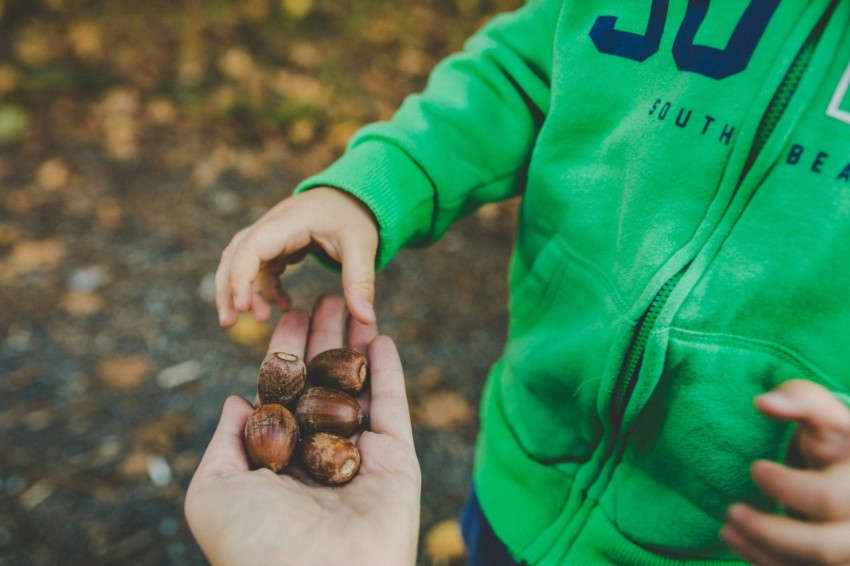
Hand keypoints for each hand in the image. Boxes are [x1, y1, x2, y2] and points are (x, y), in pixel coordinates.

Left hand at [186, 295, 420, 565]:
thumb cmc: (251, 542)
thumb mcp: (213, 490)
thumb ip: (225, 441)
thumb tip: (235, 398)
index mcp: (277, 461)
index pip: (284, 393)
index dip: (286, 352)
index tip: (291, 314)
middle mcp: (318, 455)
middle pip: (323, 383)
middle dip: (324, 339)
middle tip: (327, 295)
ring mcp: (359, 458)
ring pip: (359, 389)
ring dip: (357, 345)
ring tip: (356, 303)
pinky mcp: (396, 462)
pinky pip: (392, 408)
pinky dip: (389, 372)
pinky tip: (382, 337)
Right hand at [215, 187, 379, 326]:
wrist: (353, 196)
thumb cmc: (354, 217)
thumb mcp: (362, 247)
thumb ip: (361, 280)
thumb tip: (366, 318)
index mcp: (289, 222)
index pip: (251, 247)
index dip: (241, 277)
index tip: (243, 308)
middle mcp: (272, 224)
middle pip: (235, 254)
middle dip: (228, 289)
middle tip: (229, 323)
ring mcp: (271, 233)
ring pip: (241, 261)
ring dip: (242, 291)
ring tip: (257, 319)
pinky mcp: (276, 243)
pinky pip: (260, 267)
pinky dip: (264, 288)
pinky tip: (282, 306)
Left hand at [721, 379, 849, 564]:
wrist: (847, 475)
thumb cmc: (832, 438)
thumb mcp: (823, 413)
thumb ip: (798, 399)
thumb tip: (763, 403)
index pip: (829, 498)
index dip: (788, 487)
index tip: (755, 468)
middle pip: (824, 548)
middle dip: (770, 533)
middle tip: (731, 511)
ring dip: (761, 552)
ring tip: (726, 528)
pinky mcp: (834, 563)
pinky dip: (764, 563)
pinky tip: (737, 541)